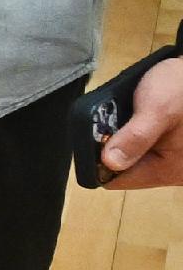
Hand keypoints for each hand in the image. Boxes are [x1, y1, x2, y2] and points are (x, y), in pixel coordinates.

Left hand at [104, 57, 182, 188]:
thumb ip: (134, 137)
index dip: (98, 161)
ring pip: (131, 156)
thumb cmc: (182, 88)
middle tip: (112, 121)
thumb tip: (109, 163)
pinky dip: (133, 133)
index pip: (117, 180)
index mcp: (169, 170)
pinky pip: (141, 147)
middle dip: (113, 147)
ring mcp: (172, 160)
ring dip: (122, 138)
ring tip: (124, 116)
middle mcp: (173, 172)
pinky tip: (134, 116)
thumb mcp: (157, 110)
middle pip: (124, 169)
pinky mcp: (171, 148)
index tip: (95, 138)